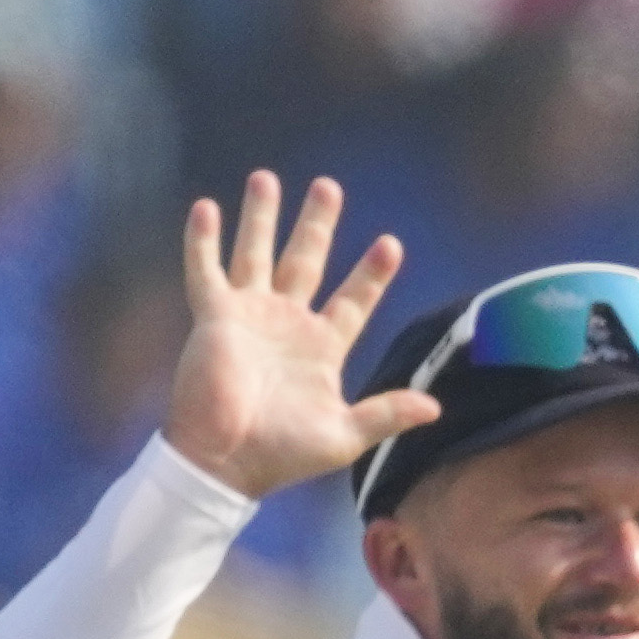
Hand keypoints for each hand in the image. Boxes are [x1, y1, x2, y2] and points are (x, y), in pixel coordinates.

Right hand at [160, 173, 426, 499]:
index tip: (391, 243)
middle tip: (329, 187)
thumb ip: (386, 414)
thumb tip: (435, 408)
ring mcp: (249, 316)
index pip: (353, 300)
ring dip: (261, 217)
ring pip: (257, 253)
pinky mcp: (214, 318)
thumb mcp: (346, 434)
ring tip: (266, 178)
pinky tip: (206, 208)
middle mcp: (287, 323)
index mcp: (323, 347)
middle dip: (317, 224)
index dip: (371, 273)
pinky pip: (206, 270)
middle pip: (306, 261)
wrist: (226, 460)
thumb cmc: (283, 453)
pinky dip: (204, 241)